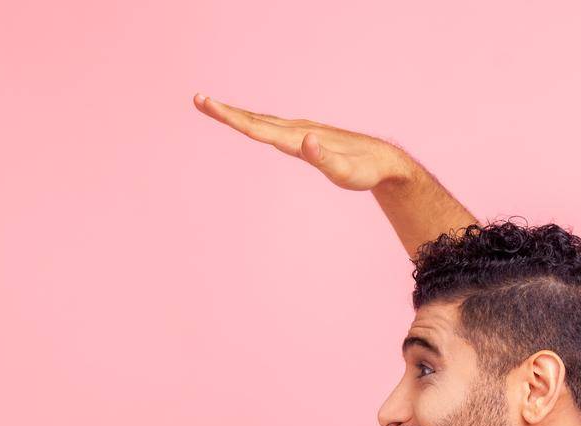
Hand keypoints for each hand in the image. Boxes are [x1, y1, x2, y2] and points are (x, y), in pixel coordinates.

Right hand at [192, 94, 413, 191]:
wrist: (382, 160)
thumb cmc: (364, 170)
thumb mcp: (346, 172)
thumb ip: (325, 159)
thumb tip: (306, 142)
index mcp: (298, 139)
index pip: (257, 127)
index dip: (230, 117)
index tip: (207, 103)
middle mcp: (296, 131)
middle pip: (254, 120)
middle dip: (225, 112)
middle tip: (198, 99)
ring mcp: (300, 132)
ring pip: (262, 121)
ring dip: (237, 115)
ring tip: (213, 107)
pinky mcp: (305, 138)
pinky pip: (273, 128)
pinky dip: (255, 122)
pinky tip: (250, 122)